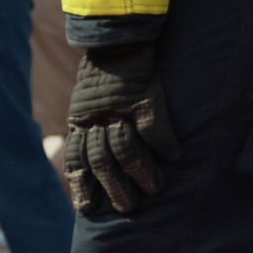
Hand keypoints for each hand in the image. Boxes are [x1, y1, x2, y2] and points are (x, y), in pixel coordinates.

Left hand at [63, 40, 180, 214]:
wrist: (117, 42)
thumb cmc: (102, 76)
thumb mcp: (83, 103)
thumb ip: (85, 128)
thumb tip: (89, 161)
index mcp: (78, 121)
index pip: (76, 159)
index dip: (80, 184)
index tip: (85, 210)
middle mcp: (94, 118)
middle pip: (100, 160)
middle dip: (112, 187)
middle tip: (126, 207)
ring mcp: (118, 110)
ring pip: (125, 148)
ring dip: (141, 171)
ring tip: (155, 189)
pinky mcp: (142, 99)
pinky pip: (153, 128)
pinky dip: (165, 144)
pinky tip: (176, 157)